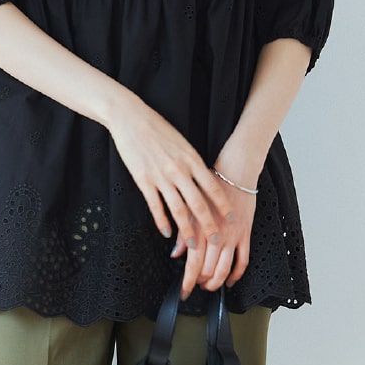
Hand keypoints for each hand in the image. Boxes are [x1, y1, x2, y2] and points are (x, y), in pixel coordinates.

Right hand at [107, 98, 235, 297]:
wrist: (131, 118)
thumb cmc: (157, 128)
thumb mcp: (182, 143)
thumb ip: (192, 162)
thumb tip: (203, 180)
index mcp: (191, 159)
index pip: (213, 187)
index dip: (223, 205)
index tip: (232, 219)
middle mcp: (179, 170)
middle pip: (199, 203)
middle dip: (209, 225)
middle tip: (217, 241)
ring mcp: (161, 176)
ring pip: (178, 209)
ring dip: (187, 230)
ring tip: (193, 245)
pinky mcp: (143, 180)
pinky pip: (156, 206)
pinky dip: (162, 221)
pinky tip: (166, 233)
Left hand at [175, 145, 258, 296]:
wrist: (234, 172)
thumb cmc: (209, 187)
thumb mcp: (189, 207)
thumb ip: (184, 233)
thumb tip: (176, 253)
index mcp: (199, 229)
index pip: (192, 264)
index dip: (187, 282)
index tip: (183, 292)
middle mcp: (216, 235)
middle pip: (207, 270)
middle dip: (200, 283)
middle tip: (195, 286)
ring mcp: (232, 237)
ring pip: (224, 270)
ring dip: (216, 282)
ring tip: (210, 286)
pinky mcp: (245, 234)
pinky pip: (243, 261)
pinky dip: (236, 274)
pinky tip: (229, 280)